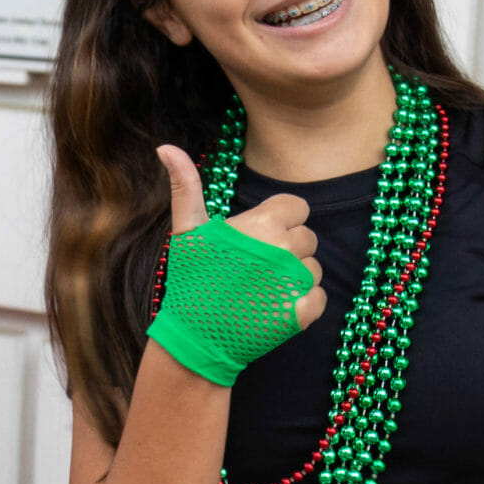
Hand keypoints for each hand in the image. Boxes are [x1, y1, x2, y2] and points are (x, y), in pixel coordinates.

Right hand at [157, 145, 326, 332]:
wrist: (194, 336)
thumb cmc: (191, 280)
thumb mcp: (186, 231)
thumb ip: (186, 186)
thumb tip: (165, 146)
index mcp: (265, 224)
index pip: (298, 209)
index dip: (281, 222)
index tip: (260, 239)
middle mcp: (286, 249)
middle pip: (306, 239)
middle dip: (287, 251)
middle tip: (255, 269)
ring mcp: (297, 282)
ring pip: (312, 269)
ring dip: (294, 278)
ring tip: (261, 290)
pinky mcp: (303, 312)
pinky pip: (317, 298)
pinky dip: (301, 305)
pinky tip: (273, 308)